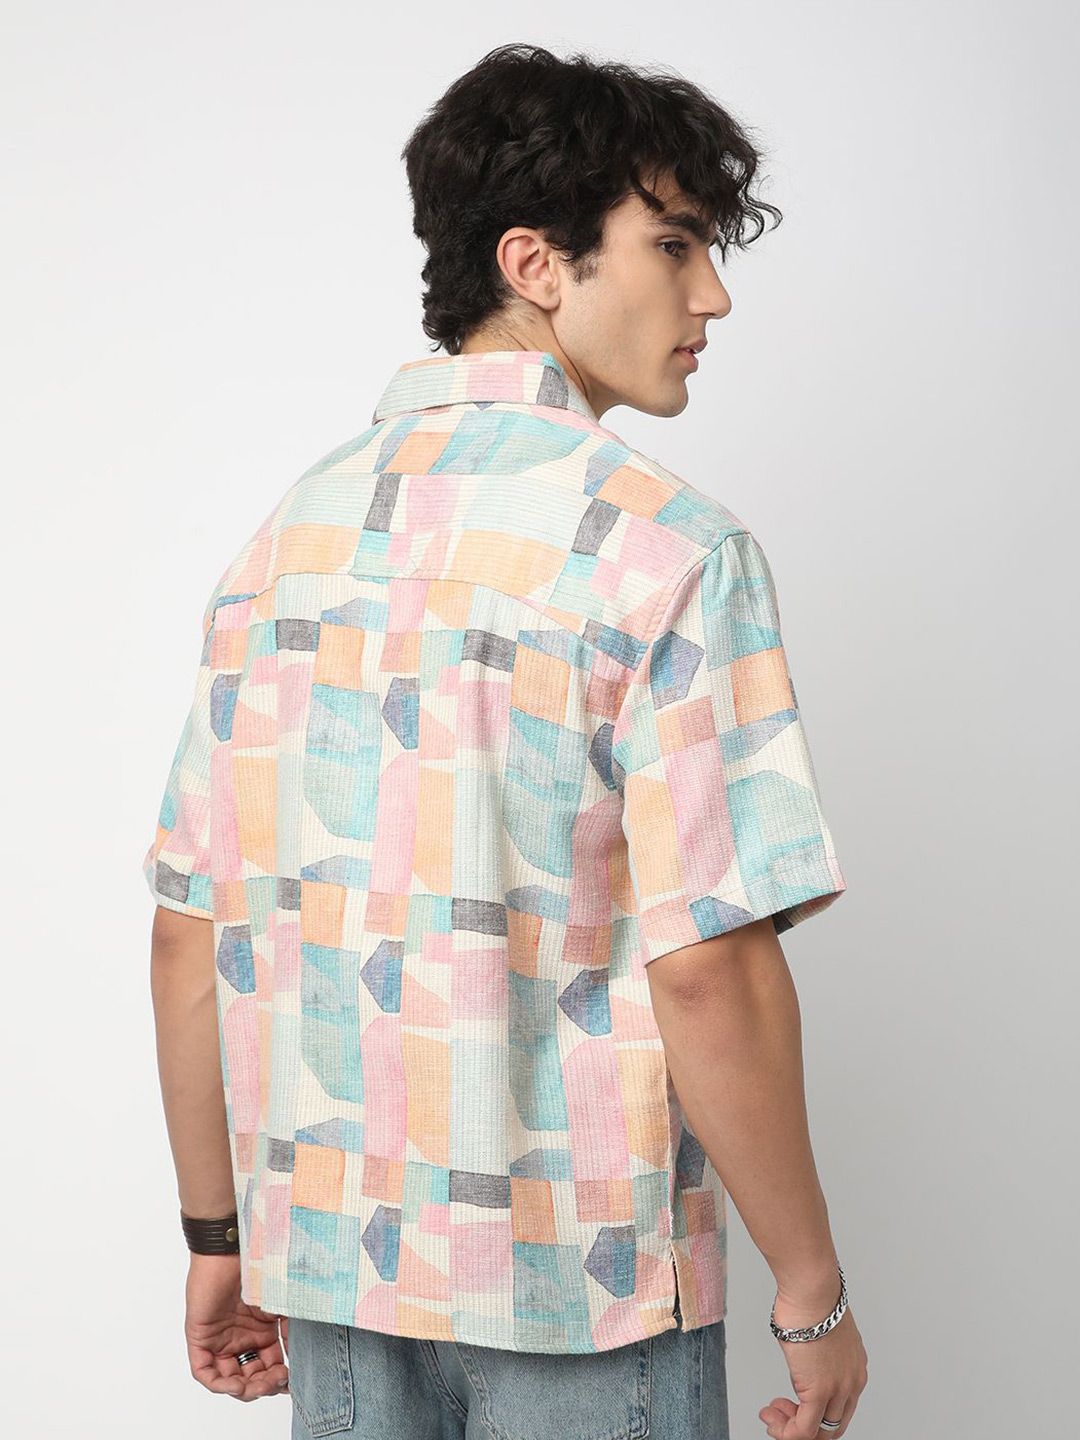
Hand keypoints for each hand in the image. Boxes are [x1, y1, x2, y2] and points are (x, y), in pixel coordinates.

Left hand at [184, 1253, 290, 1402]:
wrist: (233, 1249)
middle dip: (264, 1387)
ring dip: (244, 1390)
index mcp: (260, 1332)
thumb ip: (291, 1331)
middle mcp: (239, 1339)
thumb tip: (300, 1360)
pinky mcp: (200, 1338)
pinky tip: (237, 1383)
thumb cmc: (259, 1268)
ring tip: (259, 1384)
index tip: (291, 1383)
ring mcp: (218, 1340)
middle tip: (277, 1382)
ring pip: (228, 1380)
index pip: (268, 1367)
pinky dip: (220, 1384)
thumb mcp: (282, 1305)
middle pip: (250, 1378)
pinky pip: (205, 1372)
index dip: (278, 1380)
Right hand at [759, 1288, 868, 1438]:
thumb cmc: (810, 1299)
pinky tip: (773, 1419)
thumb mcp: (819, 1332)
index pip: (839, 1408)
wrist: (811, 1290)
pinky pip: (805, 1429)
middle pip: (833, 1426)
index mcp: (854, 1368)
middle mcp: (853, 1382)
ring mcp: (839, 1388)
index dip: (814, 1413)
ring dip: (790, 1430)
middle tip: (779, 1416)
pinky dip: (786, 1431)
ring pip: (820, 1432)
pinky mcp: (820, 1391)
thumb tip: (802, 1355)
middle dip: (803, 1426)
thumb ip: (816, 1352)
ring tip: (772, 1417)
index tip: (789, 1403)